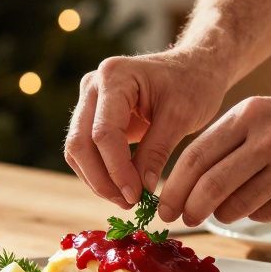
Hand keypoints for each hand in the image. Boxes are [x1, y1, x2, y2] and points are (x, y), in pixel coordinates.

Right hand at [65, 50, 227, 207]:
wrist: (194, 68)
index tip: (136, 196)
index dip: (116, 169)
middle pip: (80, 143)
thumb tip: (138, 191)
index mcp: (114, 77)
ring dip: (97, 180)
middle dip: (101, 179)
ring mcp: (89, 100)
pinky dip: (100, 172)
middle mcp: (93, 85)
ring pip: (77, 150)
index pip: (104, 132)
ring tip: (126, 199)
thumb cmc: (193, 85)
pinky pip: (86, 150)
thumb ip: (157, 152)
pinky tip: (122, 187)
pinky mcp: (93, 116)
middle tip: (128, 203)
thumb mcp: (181, 117)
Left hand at [157, 86, 270, 225]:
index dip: (174, 187)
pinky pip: (266, 214)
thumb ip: (229, 142)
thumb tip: (187, 183)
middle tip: (185, 219)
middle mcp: (269, 137)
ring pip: (237, 205)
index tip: (163, 206)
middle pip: (211, 185)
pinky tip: (268, 201)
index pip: (196, 156)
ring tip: (233, 205)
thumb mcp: (266, 114)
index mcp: (250, 114)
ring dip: (226, 214)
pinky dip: (257, 214)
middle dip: (190, 209)